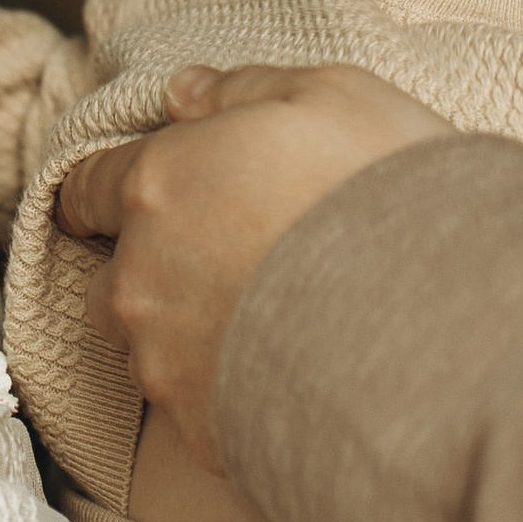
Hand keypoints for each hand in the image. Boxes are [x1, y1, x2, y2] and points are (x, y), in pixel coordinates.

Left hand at [55, 63, 447, 464]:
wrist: (435, 329)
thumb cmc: (383, 196)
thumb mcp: (332, 98)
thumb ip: (242, 90)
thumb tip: (183, 93)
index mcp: (158, 185)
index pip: (87, 187)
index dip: (110, 192)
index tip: (141, 202)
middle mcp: (140, 278)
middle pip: (111, 280)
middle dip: (153, 274)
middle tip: (232, 270)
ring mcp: (164, 364)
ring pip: (148, 351)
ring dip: (189, 338)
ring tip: (270, 331)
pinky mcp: (200, 431)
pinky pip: (198, 412)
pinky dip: (230, 397)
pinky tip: (290, 379)